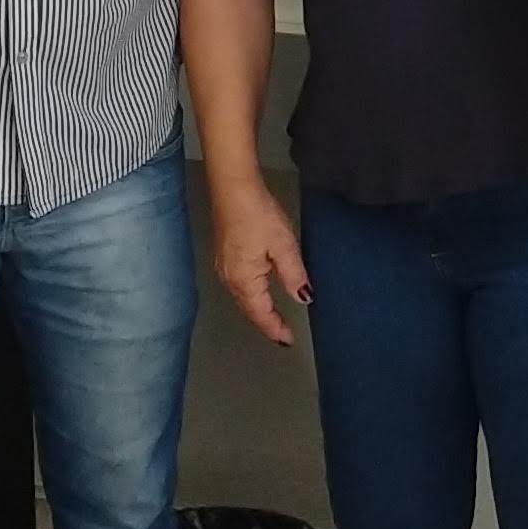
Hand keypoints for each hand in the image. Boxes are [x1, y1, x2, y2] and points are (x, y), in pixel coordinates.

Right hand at [210, 184, 311, 347]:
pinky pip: (238, 286)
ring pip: (243, 299)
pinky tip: (259, 292)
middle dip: (266, 323)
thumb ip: (294, 275)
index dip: (275, 329)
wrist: (233, 188)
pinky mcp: (224, 256)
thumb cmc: (258, 214)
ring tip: (274, 318)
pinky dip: (251, 296)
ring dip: (258, 310)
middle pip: (249, 309)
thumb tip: (304, 297)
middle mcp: (230, 279)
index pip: (261, 314)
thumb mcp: (284, 245)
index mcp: (245, 281)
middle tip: (283, 334)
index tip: (289, 340)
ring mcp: (224, 267)